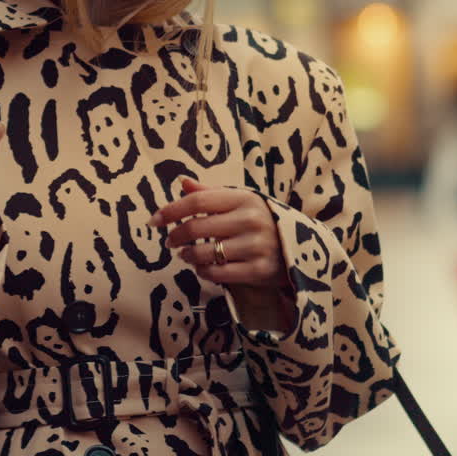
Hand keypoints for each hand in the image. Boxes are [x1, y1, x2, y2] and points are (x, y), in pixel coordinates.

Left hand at [149, 176, 295, 329]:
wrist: (301, 248)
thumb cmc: (262, 221)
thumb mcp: (242, 201)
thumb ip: (211, 193)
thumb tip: (182, 182)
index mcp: (245, 198)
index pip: (198, 201)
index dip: (171, 210)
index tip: (154, 220)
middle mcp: (250, 220)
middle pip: (197, 227)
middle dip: (176, 236)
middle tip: (169, 242)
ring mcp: (256, 246)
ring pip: (205, 253)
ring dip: (188, 256)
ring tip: (185, 255)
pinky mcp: (259, 271)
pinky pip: (217, 273)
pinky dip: (203, 272)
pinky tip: (202, 268)